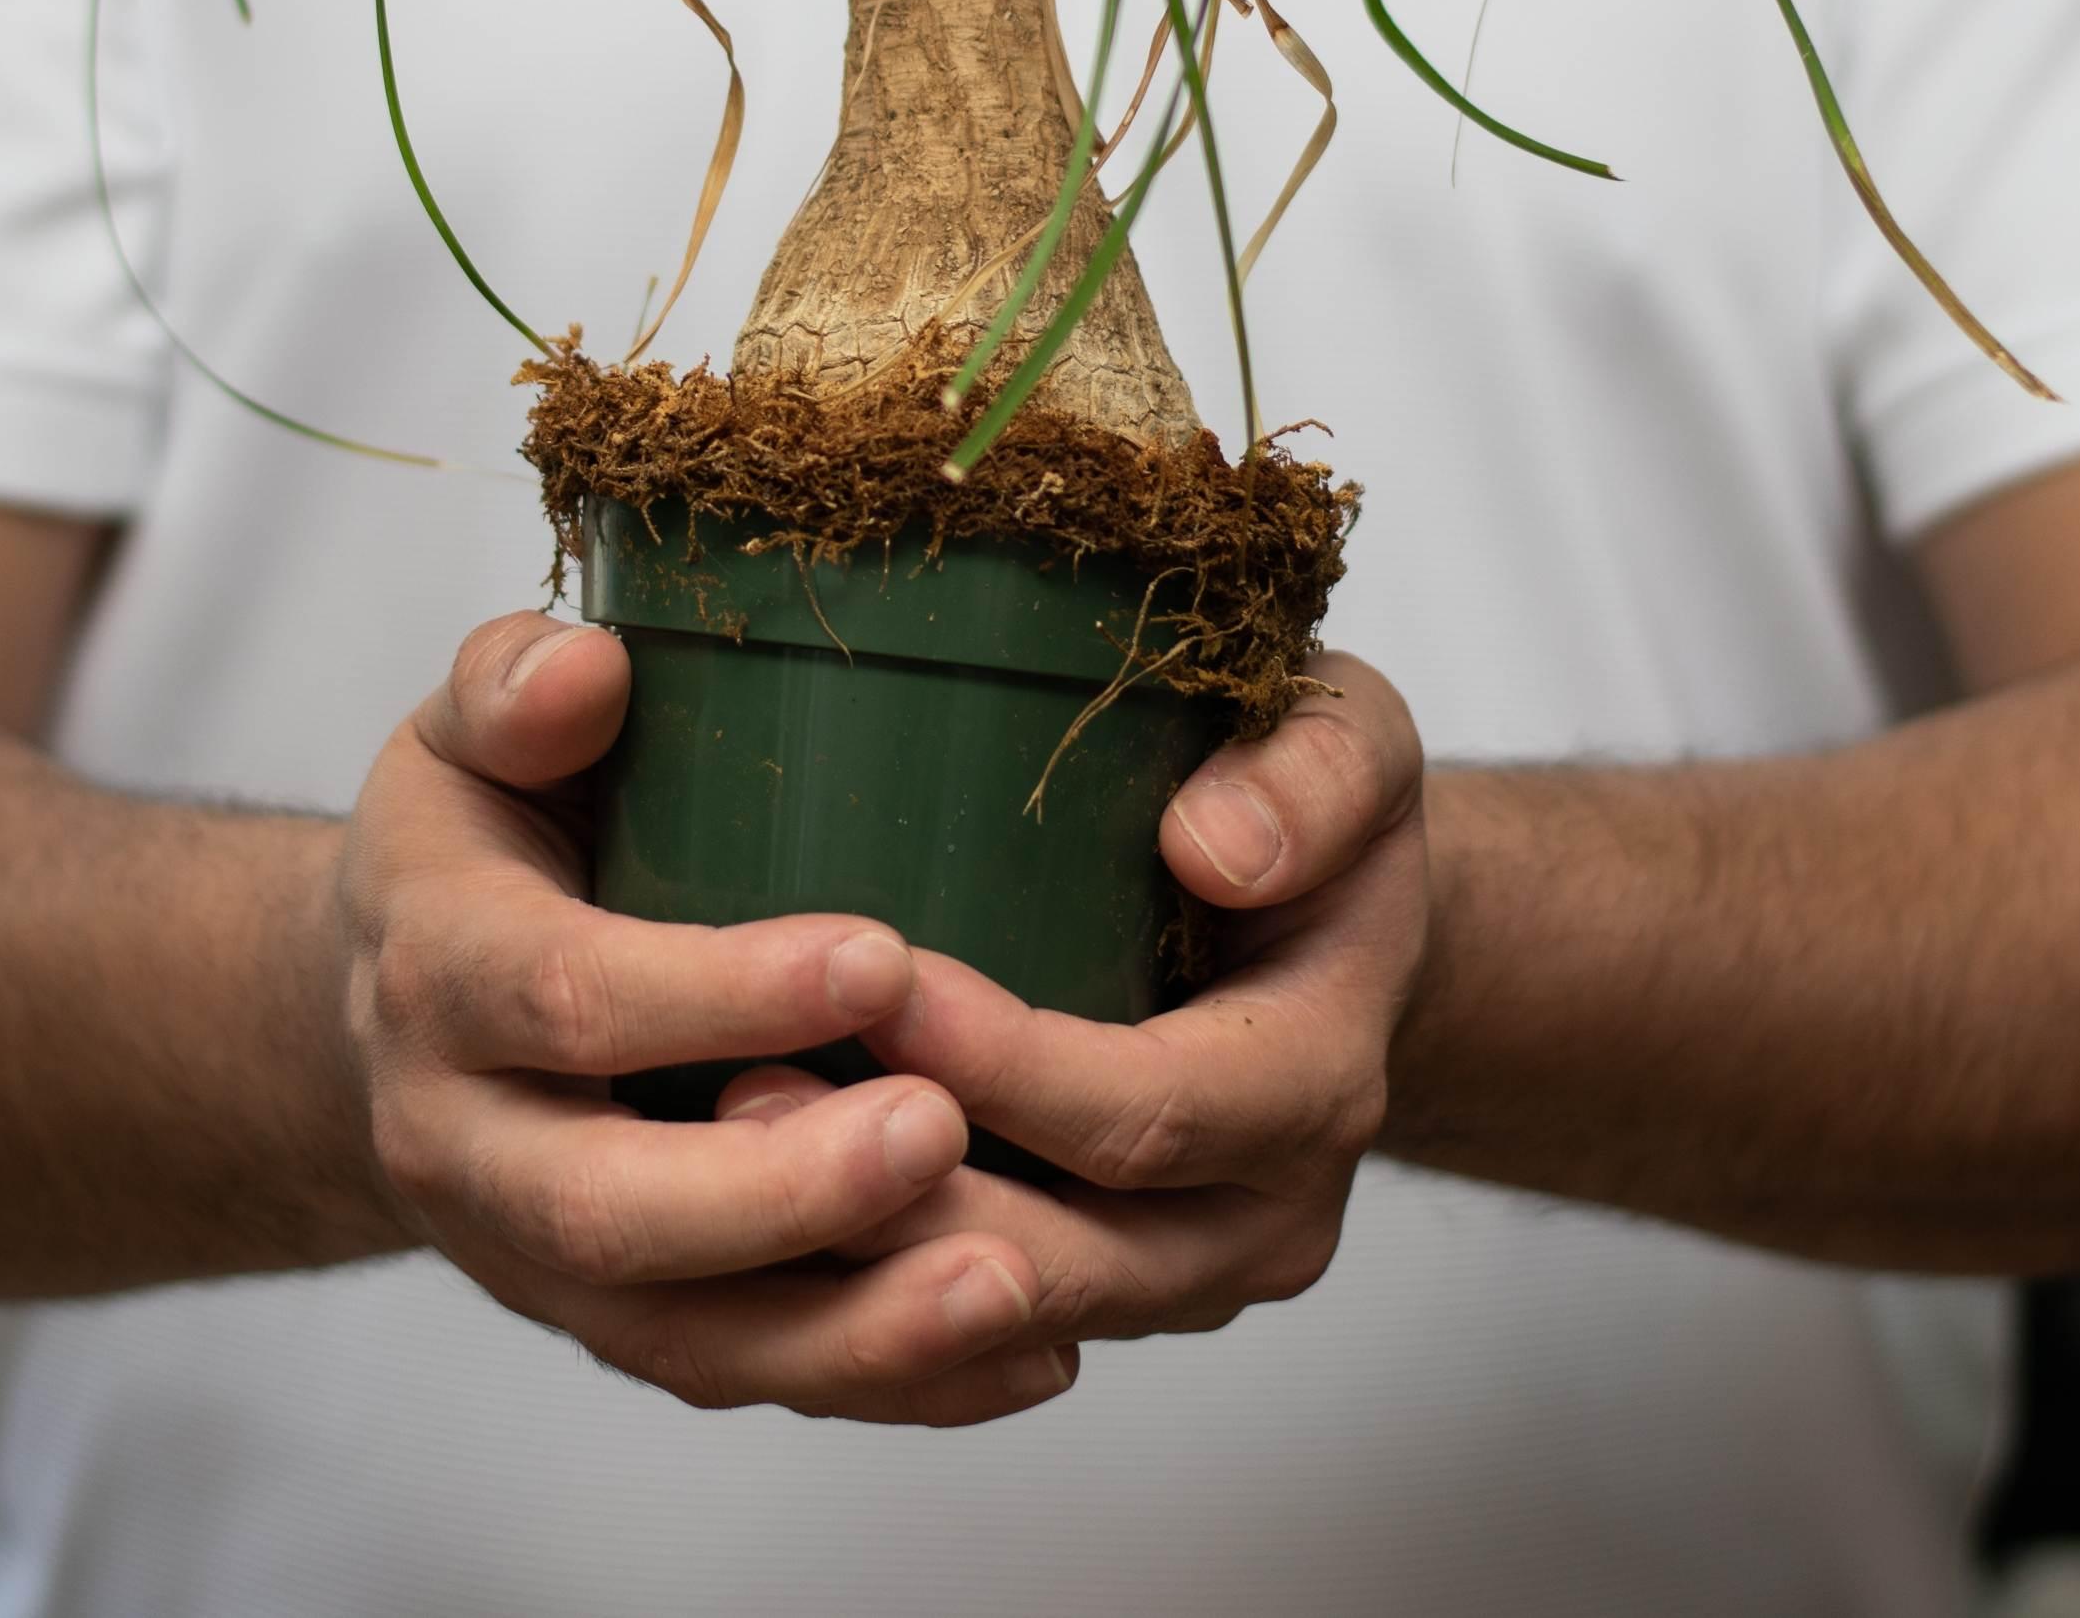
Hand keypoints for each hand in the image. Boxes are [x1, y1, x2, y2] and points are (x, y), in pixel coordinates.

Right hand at [333, 613, 1080, 1423]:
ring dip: (853, 1333)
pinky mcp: (617, 1327)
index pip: (565, 999)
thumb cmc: (481, 840)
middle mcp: (466, 1146)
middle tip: (942, 1133)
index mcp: (441, 975)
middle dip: (782, 1193)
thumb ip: (514, 688)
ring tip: (1017, 1287)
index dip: (713, 990)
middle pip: (608, 1210)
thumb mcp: (468, 738)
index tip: (884, 958)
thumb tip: (590, 667)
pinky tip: (1029, 1353)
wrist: (387, 1010)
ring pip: (683, 1337)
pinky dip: (886, 1385)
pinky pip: (743, 1376)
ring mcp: (537, 1263)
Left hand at [765, 652, 1424, 1346]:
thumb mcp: (1358, 746)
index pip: (1154, 1112)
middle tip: (739, 1095)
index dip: (1014, 1068)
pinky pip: (966, 1333)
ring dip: (860, 1251)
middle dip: (899, 1193)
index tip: (883, 985)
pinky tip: (746, 1220)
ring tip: (721, 1142)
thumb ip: (1317, 777)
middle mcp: (1254, 1218)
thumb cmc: (1319, 824)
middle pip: (1068, 1254)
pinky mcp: (1093, 1295)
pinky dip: (861, 1287)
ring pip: (1000, 1315)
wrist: (1337, 939)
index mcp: (1313, 1086)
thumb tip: (1218, 847)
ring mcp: (1171, 1279)